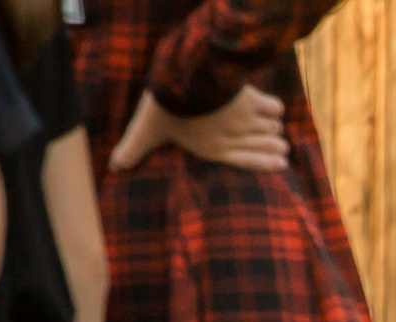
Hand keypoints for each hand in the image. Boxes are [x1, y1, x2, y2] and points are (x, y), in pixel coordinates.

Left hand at [111, 86, 290, 172]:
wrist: (183, 80)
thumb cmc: (165, 107)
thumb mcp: (146, 129)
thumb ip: (134, 148)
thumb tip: (113, 167)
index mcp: (215, 150)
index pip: (251, 163)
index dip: (269, 164)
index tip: (281, 163)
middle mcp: (236, 138)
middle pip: (271, 146)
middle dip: (274, 145)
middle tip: (276, 142)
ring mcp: (247, 120)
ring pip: (274, 128)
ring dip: (272, 125)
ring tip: (268, 122)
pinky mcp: (252, 100)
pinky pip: (275, 108)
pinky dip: (273, 106)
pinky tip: (266, 104)